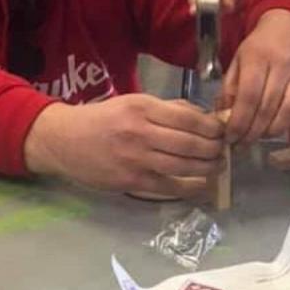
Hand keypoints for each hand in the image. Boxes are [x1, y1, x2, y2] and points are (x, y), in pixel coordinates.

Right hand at [24, 95, 224, 193]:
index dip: (212, 127)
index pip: (188, 119)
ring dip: (207, 168)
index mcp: (142, 108)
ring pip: (182, 166)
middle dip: (213, 149)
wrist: (65, 140)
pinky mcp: (130, 182)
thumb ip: (167, 109)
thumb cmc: (103, 118)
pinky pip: (167, 187)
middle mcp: (140, 133)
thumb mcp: (134, 102)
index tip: (223, 130)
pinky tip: (202, 185)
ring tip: (218, 166)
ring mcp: (135, 160)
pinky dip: (190, 188)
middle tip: (224, 150)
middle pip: (189, 144)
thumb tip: (202, 117)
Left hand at [221, 9, 289, 143]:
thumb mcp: (238, 60)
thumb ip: (229, 88)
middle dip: (253, 131)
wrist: (289, 26)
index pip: (248, 95)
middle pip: (268, 107)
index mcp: (259, 57)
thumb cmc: (260, 47)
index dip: (238, 121)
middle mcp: (284, 65)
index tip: (230, 137)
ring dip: (275, 131)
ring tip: (263, 136)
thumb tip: (224, 119)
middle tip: (243, 142)